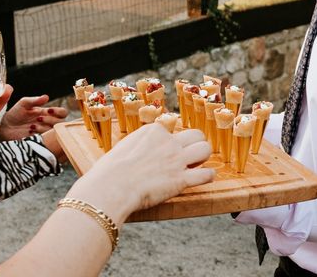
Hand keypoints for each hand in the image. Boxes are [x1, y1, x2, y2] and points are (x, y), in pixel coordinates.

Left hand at [0, 94, 67, 140]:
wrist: (5, 127)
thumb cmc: (15, 113)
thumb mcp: (24, 103)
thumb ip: (35, 100)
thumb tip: (46, 97)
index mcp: (47, 113)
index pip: (63, 112)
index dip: (59, 112)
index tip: (48, 110)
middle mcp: (49, 123)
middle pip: (62, 123)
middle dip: (51, 120)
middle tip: (39, 118)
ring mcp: (45, 132)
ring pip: (55, 132)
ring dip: (45, 128)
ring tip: (32, 126)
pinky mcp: (40, 140)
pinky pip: (47, 139)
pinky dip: (40, 134)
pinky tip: (30, 131)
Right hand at [67, 124, 213, 225]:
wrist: (111, 187)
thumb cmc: (109, 172)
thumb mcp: (123, 148)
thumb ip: (137, 146)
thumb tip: (138, 151)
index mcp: (153, 131)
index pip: (173, 130)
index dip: (172, 142)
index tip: (166, 152)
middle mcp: (168, 142)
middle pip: (196, 134)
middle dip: (195, 144)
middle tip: (189, 156)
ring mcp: (176, 159)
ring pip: (205, 149)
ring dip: (203, 158)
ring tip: (196, 166)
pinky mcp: (181, 179)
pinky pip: (207, 174)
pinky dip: (208, 176)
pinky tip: (204, 179)